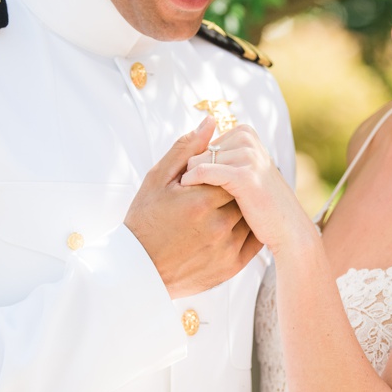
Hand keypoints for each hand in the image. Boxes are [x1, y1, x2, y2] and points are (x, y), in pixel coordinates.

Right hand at [125, 117, 261, 296]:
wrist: (137, 269)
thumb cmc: (144, 219)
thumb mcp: (157, 180)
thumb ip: (186, 149)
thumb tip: (211, 122)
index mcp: (200, 200)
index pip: (231, 173)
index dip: (223, 172)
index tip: (213, 174)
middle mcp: (218, 224)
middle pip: (243, 195)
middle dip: (235, 190)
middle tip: (218, 193)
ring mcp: (227, 247)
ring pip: (250, 218)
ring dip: (243, 210)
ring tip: (222, 210)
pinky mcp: (232, 266)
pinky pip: (253, 241)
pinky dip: (250, 230)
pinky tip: (233, 225)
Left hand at [178, 124, 312, 254]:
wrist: (288, 228)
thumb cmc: (261, 203)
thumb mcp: (242, 170)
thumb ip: (221, 153)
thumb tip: (200, 128)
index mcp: (246, 133)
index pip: (203, 144)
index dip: (199, 166)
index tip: (207, 186)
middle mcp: (247, 139)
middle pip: (198, 152)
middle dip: (194, 173)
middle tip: (204, 197)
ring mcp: (248, 156)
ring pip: (197, 162)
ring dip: (193, 183)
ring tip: (202, 202)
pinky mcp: (244, 176)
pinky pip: (202, 172)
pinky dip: (192, 184)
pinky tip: (194, 202)